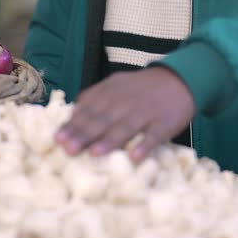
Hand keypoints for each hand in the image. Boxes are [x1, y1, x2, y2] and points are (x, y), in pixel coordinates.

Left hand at [55, 66, 194, 161]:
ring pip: (126, 127)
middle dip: (85, 134)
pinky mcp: (165, 122)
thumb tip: (73, 110)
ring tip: (94, 153)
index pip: (89, 108)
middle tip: (68, 149)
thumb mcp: (118, 84)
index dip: (73, 124)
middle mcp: (127, 100)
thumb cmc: (142, 88)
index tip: (58, 138)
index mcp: (113, 91)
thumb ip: (96, 95)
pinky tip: (134, 157)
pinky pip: (154, 135)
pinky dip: (144, 146)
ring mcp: (146, 112)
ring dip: (110, 141)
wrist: (180, 79)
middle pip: (104, 119)